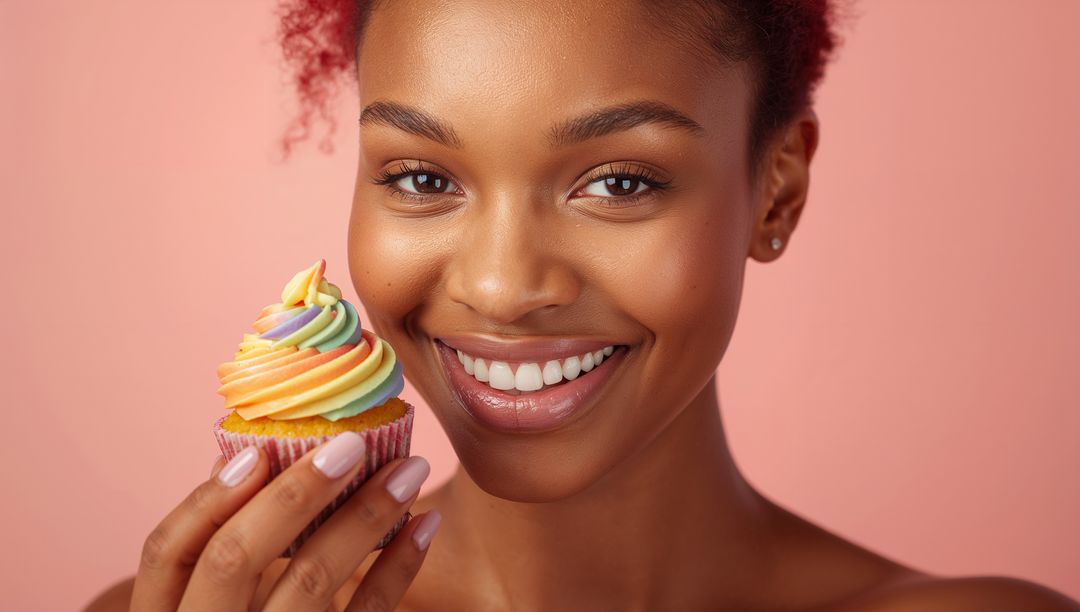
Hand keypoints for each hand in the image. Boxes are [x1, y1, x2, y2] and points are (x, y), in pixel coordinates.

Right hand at [131, 432, 439, 610]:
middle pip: (234, 558)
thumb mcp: (204, 610)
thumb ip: (217, 558)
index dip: (208, 495)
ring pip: (308, 580)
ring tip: (409, 468)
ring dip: (363, 515)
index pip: (167, 550)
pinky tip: (423, 526)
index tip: (258, 448)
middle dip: (294, 493)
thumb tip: (250, 459)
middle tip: (351, 443)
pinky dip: (397, 568)